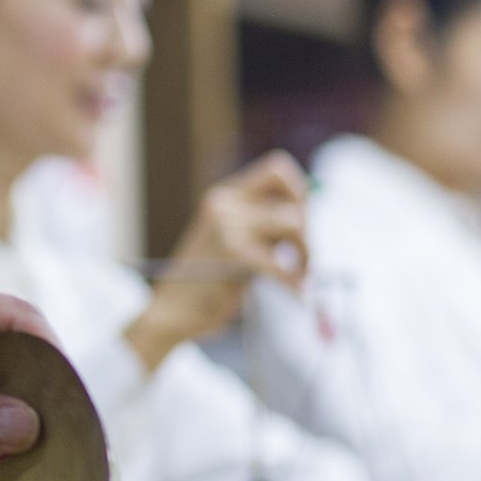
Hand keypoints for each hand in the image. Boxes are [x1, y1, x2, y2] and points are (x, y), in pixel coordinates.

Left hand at [0, 264, 56, 469]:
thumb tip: (29, 426)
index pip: (12, 314)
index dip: (51, 357)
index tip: (73, 409)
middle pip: (15, 338)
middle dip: (41, 384)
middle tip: (67, 438)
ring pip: (2, 364)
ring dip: (18, 403)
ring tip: (44, 449)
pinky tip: (6, 450)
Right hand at [124, 150, 309, 370]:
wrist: (171, 310)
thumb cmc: (206, 281)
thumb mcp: (229, 238)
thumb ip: (258, 222)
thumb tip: (307, 215)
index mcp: (224, 196)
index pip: (277, 170)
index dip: (299, 193)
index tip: (298, 224)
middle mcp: (224, 203)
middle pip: (294, 200)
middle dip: (308, 232)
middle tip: (303, 260)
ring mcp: (227, 226)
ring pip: (293, 223)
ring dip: (306, 254)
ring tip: (300, 277)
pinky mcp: (234, 254)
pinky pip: (283, 265)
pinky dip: (295, 284)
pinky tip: (296, 296)